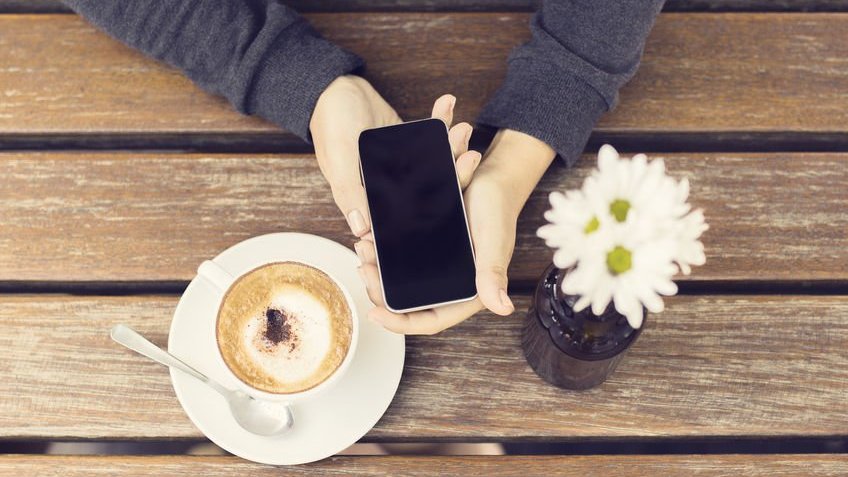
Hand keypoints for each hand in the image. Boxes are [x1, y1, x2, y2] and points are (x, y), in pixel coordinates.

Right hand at [309, 75, 479, 237]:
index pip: (408, 216)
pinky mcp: (410, 144)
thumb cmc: (330, 123)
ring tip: (462, 127)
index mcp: (372, 199)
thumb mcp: (338, 160)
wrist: (334, 87)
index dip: (435, 211)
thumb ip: (349, 192)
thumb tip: (361, 229)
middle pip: (432, 190)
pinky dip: (441, 121)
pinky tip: (448, 104)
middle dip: (454, 174)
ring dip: (453, 147)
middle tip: (469, 156)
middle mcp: (390, 187)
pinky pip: (432, 137)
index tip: (455, 195)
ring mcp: (403, 166)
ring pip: (438, 164)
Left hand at [356, 129, 556, 333]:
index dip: (401, 323)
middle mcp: (450, 286)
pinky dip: (383, 254)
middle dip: (380, 293)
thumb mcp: (494, 240)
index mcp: (469, 293)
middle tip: (364, 269)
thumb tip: (503, 309)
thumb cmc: (498, 209)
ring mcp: (437, 269)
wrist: (493, 180)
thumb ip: (493, 273)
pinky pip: (399, 261)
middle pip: (407, 305)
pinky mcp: (427, 251)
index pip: (430, 320)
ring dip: (377, 273)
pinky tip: (369, 241)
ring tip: (363, 250)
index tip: (375, 314)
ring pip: (399, 283)